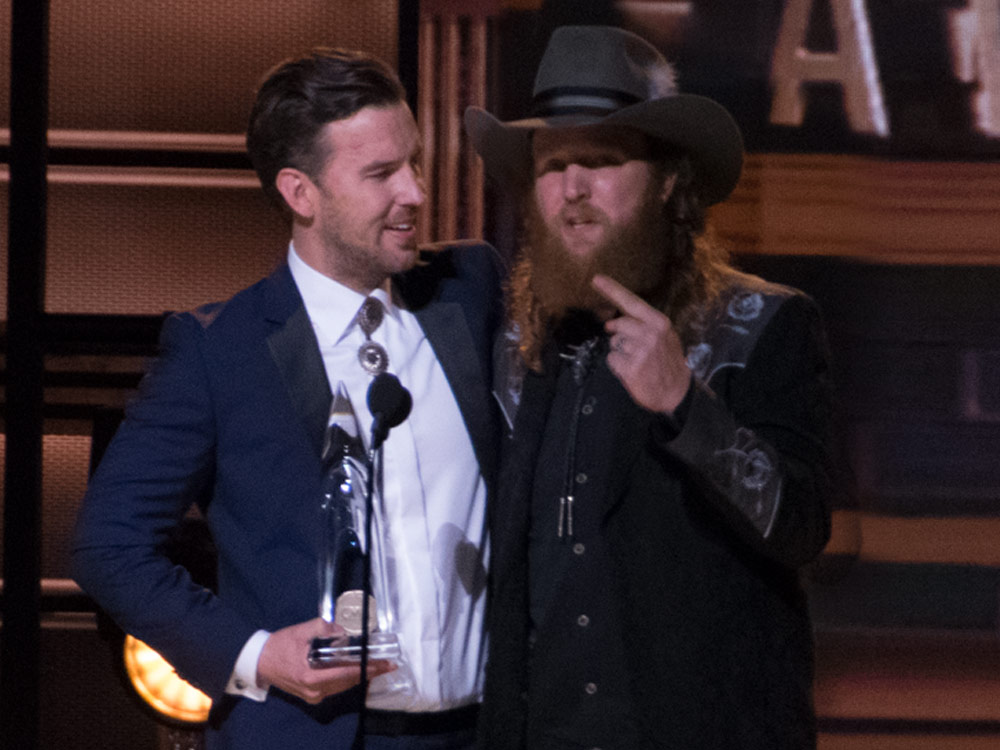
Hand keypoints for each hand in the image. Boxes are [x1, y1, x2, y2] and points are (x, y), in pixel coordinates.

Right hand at [256, 617, 395, 704]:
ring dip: (360, 676)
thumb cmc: (280, 645)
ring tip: (377, 667)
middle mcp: (314, 690)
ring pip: (343, 687)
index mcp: (311, 676)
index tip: (385, 665)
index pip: (347, 674)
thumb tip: (342, 631)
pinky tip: (357, 670)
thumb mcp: (301, 631)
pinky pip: (335, 687)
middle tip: (387, 665)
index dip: (368, 669)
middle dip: (369, 673)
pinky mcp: (311, 695)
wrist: (259, 662)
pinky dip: (347, 679)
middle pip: (348, 682)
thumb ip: (324, 629)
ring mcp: (313, 695)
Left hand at [591, 274, 690, 413]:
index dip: (612, 290)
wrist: (676, 392)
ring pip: (613, 343)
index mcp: (659, 323)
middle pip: (617, 325)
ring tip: (635, 360)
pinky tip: (631, 370)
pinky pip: (611, 359)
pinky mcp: (631, 368)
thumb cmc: (667, 362)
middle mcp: (650, 334)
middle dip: (618, 334)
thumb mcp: (663, 336)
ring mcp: (641, 351)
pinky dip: (617, 365)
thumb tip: (612, 321)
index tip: (596, 279)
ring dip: (620, 352)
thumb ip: (642, 324)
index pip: (631, 302)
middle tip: (631, 347)